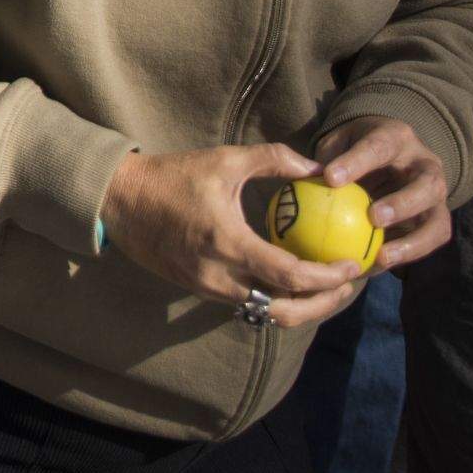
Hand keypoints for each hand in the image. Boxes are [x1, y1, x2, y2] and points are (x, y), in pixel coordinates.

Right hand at [100, 144, 363, 327]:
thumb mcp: (225, 160)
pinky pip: (246, 303)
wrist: (119, 200)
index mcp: (227, 243)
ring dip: (300, 305)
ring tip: (325, 287)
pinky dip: (273, 297)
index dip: (327, 278)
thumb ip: (274, 159)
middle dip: (323, 305)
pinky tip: (289, 280)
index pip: (289, 275)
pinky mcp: (199, 290)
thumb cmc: (172, 176)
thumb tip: (318, 167)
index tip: (352, 267)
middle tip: (347, 287)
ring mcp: (206, 288)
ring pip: (265, 312)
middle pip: (283, 311)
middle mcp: (218, 275)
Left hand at [317, 116, 454, 271]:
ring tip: (382, 256)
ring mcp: (436, 195)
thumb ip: (323, 161)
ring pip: (438, 219)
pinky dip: (408, 255)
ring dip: (412, 240)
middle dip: (403, 202)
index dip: (357, 162)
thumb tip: (298, 184)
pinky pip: (431, 242)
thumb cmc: (351, 152)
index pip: (378, 146)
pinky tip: (378, 266)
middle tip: (373, 218)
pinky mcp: (436, 220)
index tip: (330, 178)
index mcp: (396, 137)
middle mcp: (425, 165)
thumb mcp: (337, 144)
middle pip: (427, 183)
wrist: (385, 156)